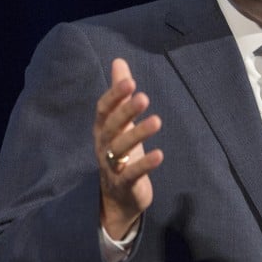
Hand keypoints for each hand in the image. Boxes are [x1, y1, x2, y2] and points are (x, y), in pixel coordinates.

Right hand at [94, 58, 163, 239]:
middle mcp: (104, 146)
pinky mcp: (124, 185)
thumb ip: (120, 93)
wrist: (116, 200)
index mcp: (102, 130)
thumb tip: (119, 61)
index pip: (103, 109)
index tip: (130, 81)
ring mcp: (112, 167)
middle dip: (126, 111)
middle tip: (144, 97)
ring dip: (138, 134)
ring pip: (121, 149)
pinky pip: (132, 174)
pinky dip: (145, 164)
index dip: (115, 95)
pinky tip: (159, 154)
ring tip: (157, 120)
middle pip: (111, 127)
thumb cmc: (121, 154)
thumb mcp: (120, 123)